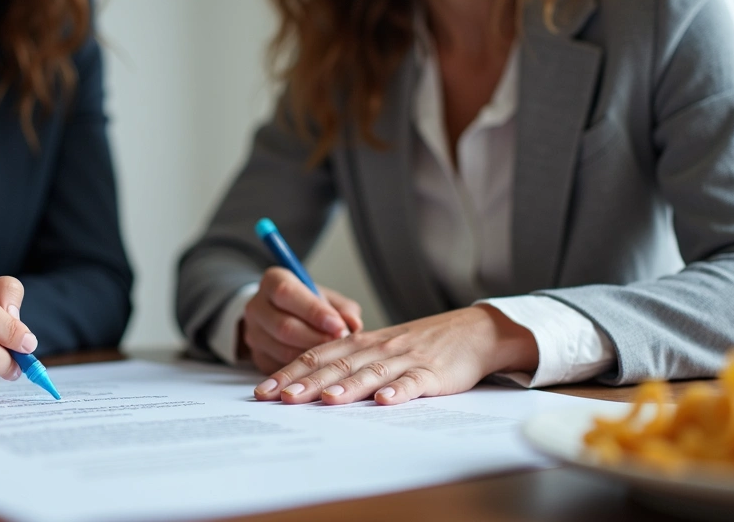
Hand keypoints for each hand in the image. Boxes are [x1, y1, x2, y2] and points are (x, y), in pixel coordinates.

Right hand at [240, 267, 363, 374]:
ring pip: (282, 350)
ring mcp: (253, 333)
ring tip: (333, 356)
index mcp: (272, 281)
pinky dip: (303, 370)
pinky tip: (320, 367)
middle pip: (283, 326)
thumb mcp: (325, 297)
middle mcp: (256, 306)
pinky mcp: (257, 356)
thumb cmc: (307, 303)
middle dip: (316, 338)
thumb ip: (342, 308)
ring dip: (311, 357)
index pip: (287, 293)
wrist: (280, 313)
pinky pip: (280, 367)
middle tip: (340, 344)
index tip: (338, 325)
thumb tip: (354, 324)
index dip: (314, 311)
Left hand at [252, 305, 538, 405]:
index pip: (316, 356)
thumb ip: (347, 362)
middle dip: (306, 382)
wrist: (470, 332)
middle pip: (336, 365)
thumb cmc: (418, 345)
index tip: (263, 391)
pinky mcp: (432, 373)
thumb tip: (307, 384)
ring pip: (370, 373)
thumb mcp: (378, 348)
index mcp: (360, 343)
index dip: (289, 373)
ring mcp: (404, 360)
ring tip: (325, 400)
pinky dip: (398, 392)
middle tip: (280, 398)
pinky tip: (384, 402)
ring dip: (347, 387)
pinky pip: (413, 383)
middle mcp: (377, 349)